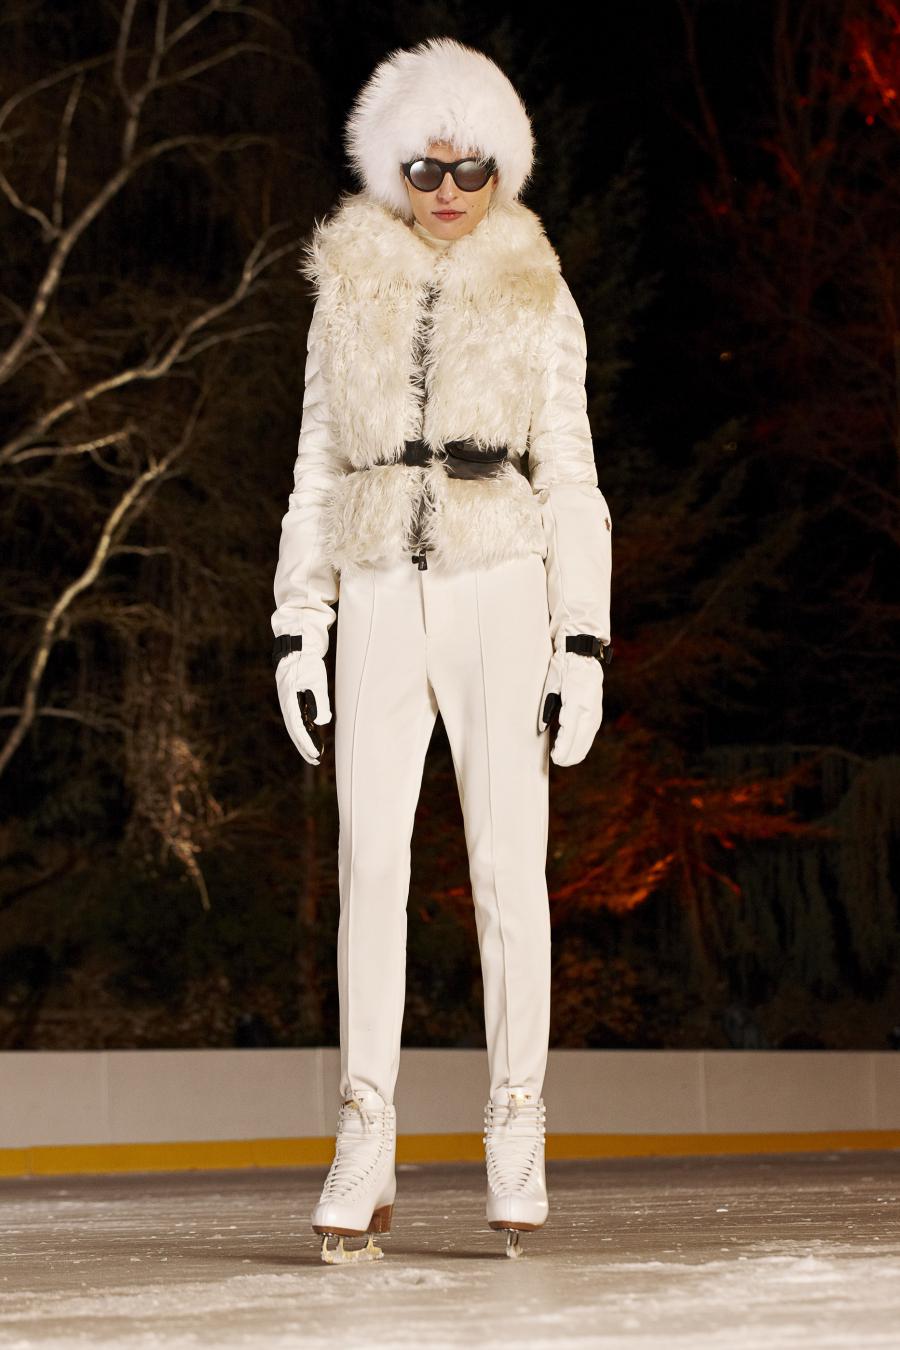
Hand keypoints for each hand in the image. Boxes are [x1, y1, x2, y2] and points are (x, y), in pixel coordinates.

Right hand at [275, 649, 331, 764]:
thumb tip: (321, 723)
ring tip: (315, 752)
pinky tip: (314, 734)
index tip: (315, 755)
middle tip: (315, 760)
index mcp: (289, 701)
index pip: (297, 728)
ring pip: (296, 725)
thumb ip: (319, 701)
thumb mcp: (317, 680)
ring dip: (305, 739)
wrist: (298, 645)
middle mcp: (286, 703)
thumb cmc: (307, 662)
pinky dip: (306, 728)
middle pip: (294, 731)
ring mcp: (289, 700)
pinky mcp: (294, 697)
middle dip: (304, 747)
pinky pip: (299, 717)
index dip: (306, 743)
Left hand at [538, 648, 603, 766]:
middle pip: (581, 741)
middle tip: (557, 761)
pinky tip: (574, 748)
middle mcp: (588, 709)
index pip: (570, 732)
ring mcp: (595, 711)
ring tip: (563, 758)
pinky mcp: (596, 712)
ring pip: (587, 740)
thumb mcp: (550, 684)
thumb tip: (542, 728)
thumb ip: (547, 707)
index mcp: (576, 701)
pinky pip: (590, 733)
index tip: (555, 758)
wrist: (582, 653)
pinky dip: (582, 743)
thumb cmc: (562, 666)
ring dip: (576, 751)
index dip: (563, 749)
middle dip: (569, 755)